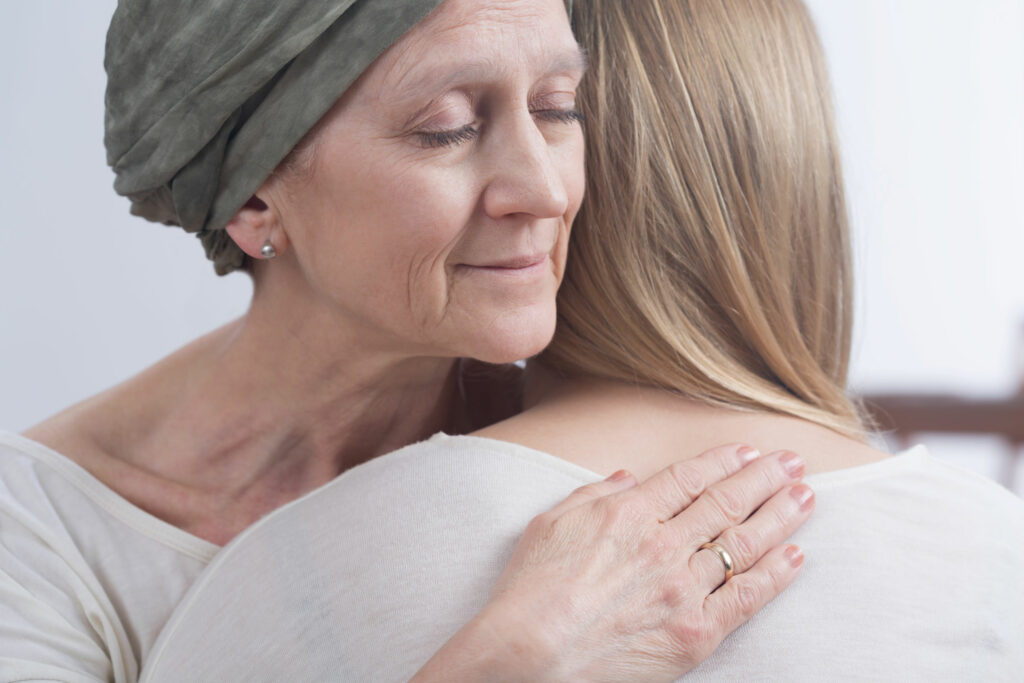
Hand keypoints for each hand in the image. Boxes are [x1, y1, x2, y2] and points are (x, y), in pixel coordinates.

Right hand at [411, 444, 812, 681]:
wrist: (528, 655)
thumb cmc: (530, 590)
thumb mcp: (551, 523)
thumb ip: (596, 494)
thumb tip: (631, 478)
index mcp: (628, 513)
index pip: (690, 478)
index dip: (724, 461)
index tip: (748, 450)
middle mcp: (663, 544)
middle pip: (726, 502)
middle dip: (764, 478)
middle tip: (792, 461)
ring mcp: (683, 588)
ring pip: (744, 544)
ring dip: (780, 516)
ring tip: (806, 496)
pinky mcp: (695, 633)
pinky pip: (747, 598)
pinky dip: (776, 575)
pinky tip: (795, 555)